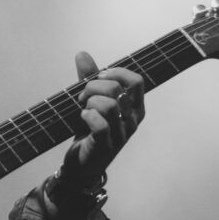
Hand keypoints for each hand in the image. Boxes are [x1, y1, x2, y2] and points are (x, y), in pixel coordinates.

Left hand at [60, 51, 145, 184]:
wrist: (81, 165)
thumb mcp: (91, 102)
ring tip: (82, 108)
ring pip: (109, 105)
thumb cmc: (90, 132)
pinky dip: (88, 117)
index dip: (116, 73)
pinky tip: (82, 118)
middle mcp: (132, 121)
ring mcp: (121, 135)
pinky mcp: (106, 146)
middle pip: (117, 89)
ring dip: (89, 102)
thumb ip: (89, 78)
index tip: (98, 77)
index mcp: (135, 108)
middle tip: (82, 96)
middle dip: (93, 86)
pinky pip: (101, 125)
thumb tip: (82, 53)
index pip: (136, 81)